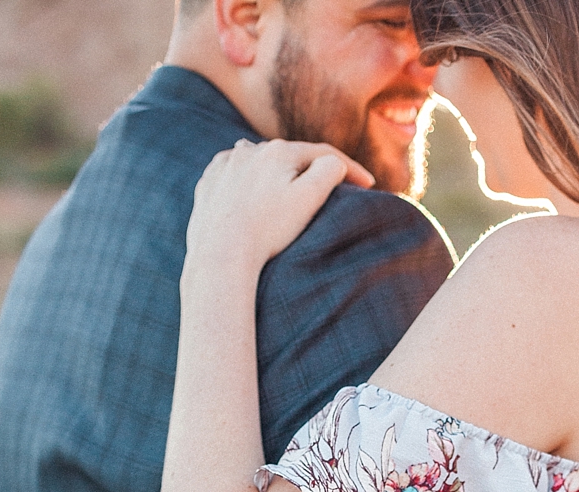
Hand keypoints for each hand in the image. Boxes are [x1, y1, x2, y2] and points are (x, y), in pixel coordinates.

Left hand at [184, 138, 374, 276]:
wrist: (219, 254)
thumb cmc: (267, 230)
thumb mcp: (308, 199)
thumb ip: (329, 172)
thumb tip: (333, 162)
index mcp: (279, 151)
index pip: (324, 155)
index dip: (351, 169)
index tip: (370, 185)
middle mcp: (250, 150)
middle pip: (291, 157)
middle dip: (311, 171)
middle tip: (330, 190)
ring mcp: (225, 165)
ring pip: (259, 162)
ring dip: (275, 172)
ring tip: (285, 190)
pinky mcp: (208, 183)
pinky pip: (232, 175)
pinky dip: (245, 181)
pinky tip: (249, 193)